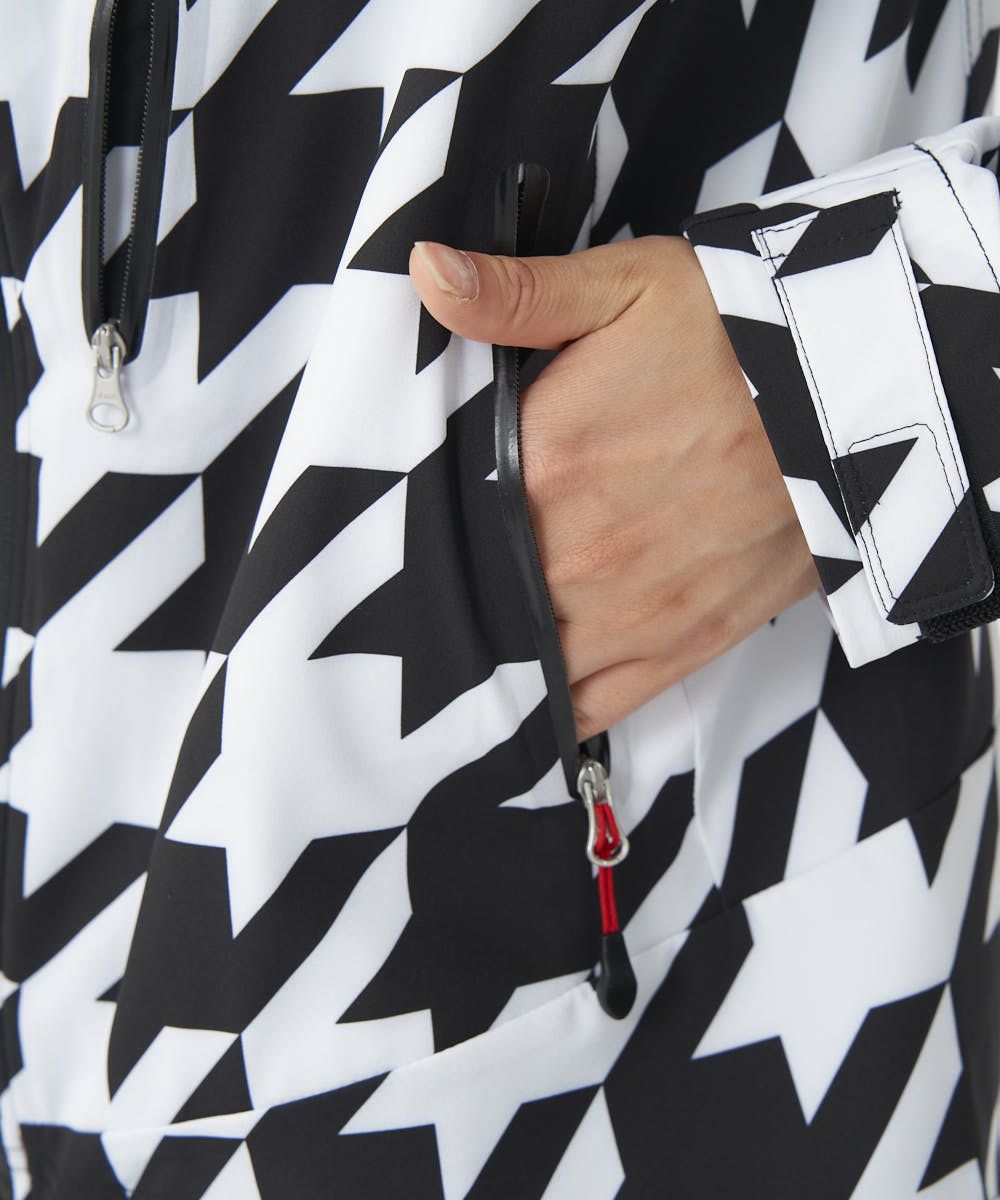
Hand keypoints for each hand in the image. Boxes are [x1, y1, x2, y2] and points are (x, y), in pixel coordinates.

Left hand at [409, 235, 817, 739]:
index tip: (412, 524)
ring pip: (527, 659)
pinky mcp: (684, 646)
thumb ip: (516, 294)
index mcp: (546, 463)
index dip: (427, 523)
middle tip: (443, 578)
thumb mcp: (625, 285)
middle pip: (480, 595)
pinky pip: (593, 704)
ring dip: (501, 649)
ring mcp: (632, 612)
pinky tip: (536, 687)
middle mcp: (578, 553)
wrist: (857, 399)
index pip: (445, 519)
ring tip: (481, 637)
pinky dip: (556, 704)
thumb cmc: (740, 338)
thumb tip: (425, 275)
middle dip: (461, 587)